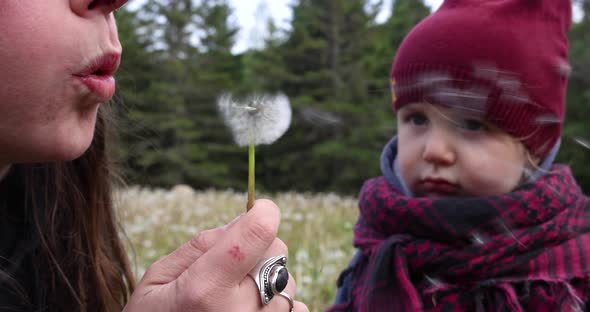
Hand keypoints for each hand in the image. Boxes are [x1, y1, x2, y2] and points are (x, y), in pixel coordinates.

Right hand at [123, 199, 307, 311]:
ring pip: (287, 278)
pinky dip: (277, 302)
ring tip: (235, 297)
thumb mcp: (158, 280)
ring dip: (268, 278)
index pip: (256, 234)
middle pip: (276, 252)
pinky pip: (296, 306)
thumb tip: (243, 219)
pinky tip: (250, 311)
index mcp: (205, 290)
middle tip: (231, 266)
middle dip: (259, 247)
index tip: (258, 209)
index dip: (263, 212)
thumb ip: (201, 245)